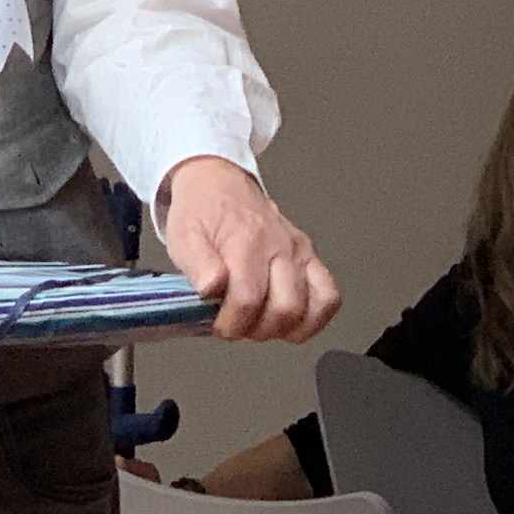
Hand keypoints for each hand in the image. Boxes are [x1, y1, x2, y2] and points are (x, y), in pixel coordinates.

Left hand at [157, 158, 340, 342]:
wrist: (221, 184)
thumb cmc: (202, 212)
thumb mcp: (184, 235)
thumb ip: (197, 265)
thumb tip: (212, 288)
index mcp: (246, 242)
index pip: (249, 299)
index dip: (232, 324)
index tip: (218, 325)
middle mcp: (280, 247)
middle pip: (285, 309)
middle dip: (257, 329)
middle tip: (238, 324)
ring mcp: (300, 253)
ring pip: (311, 308)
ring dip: (283, 328)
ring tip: (260, 322)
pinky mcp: (311, 258)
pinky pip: (329, 296)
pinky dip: (314, 318)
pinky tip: (290, 322)